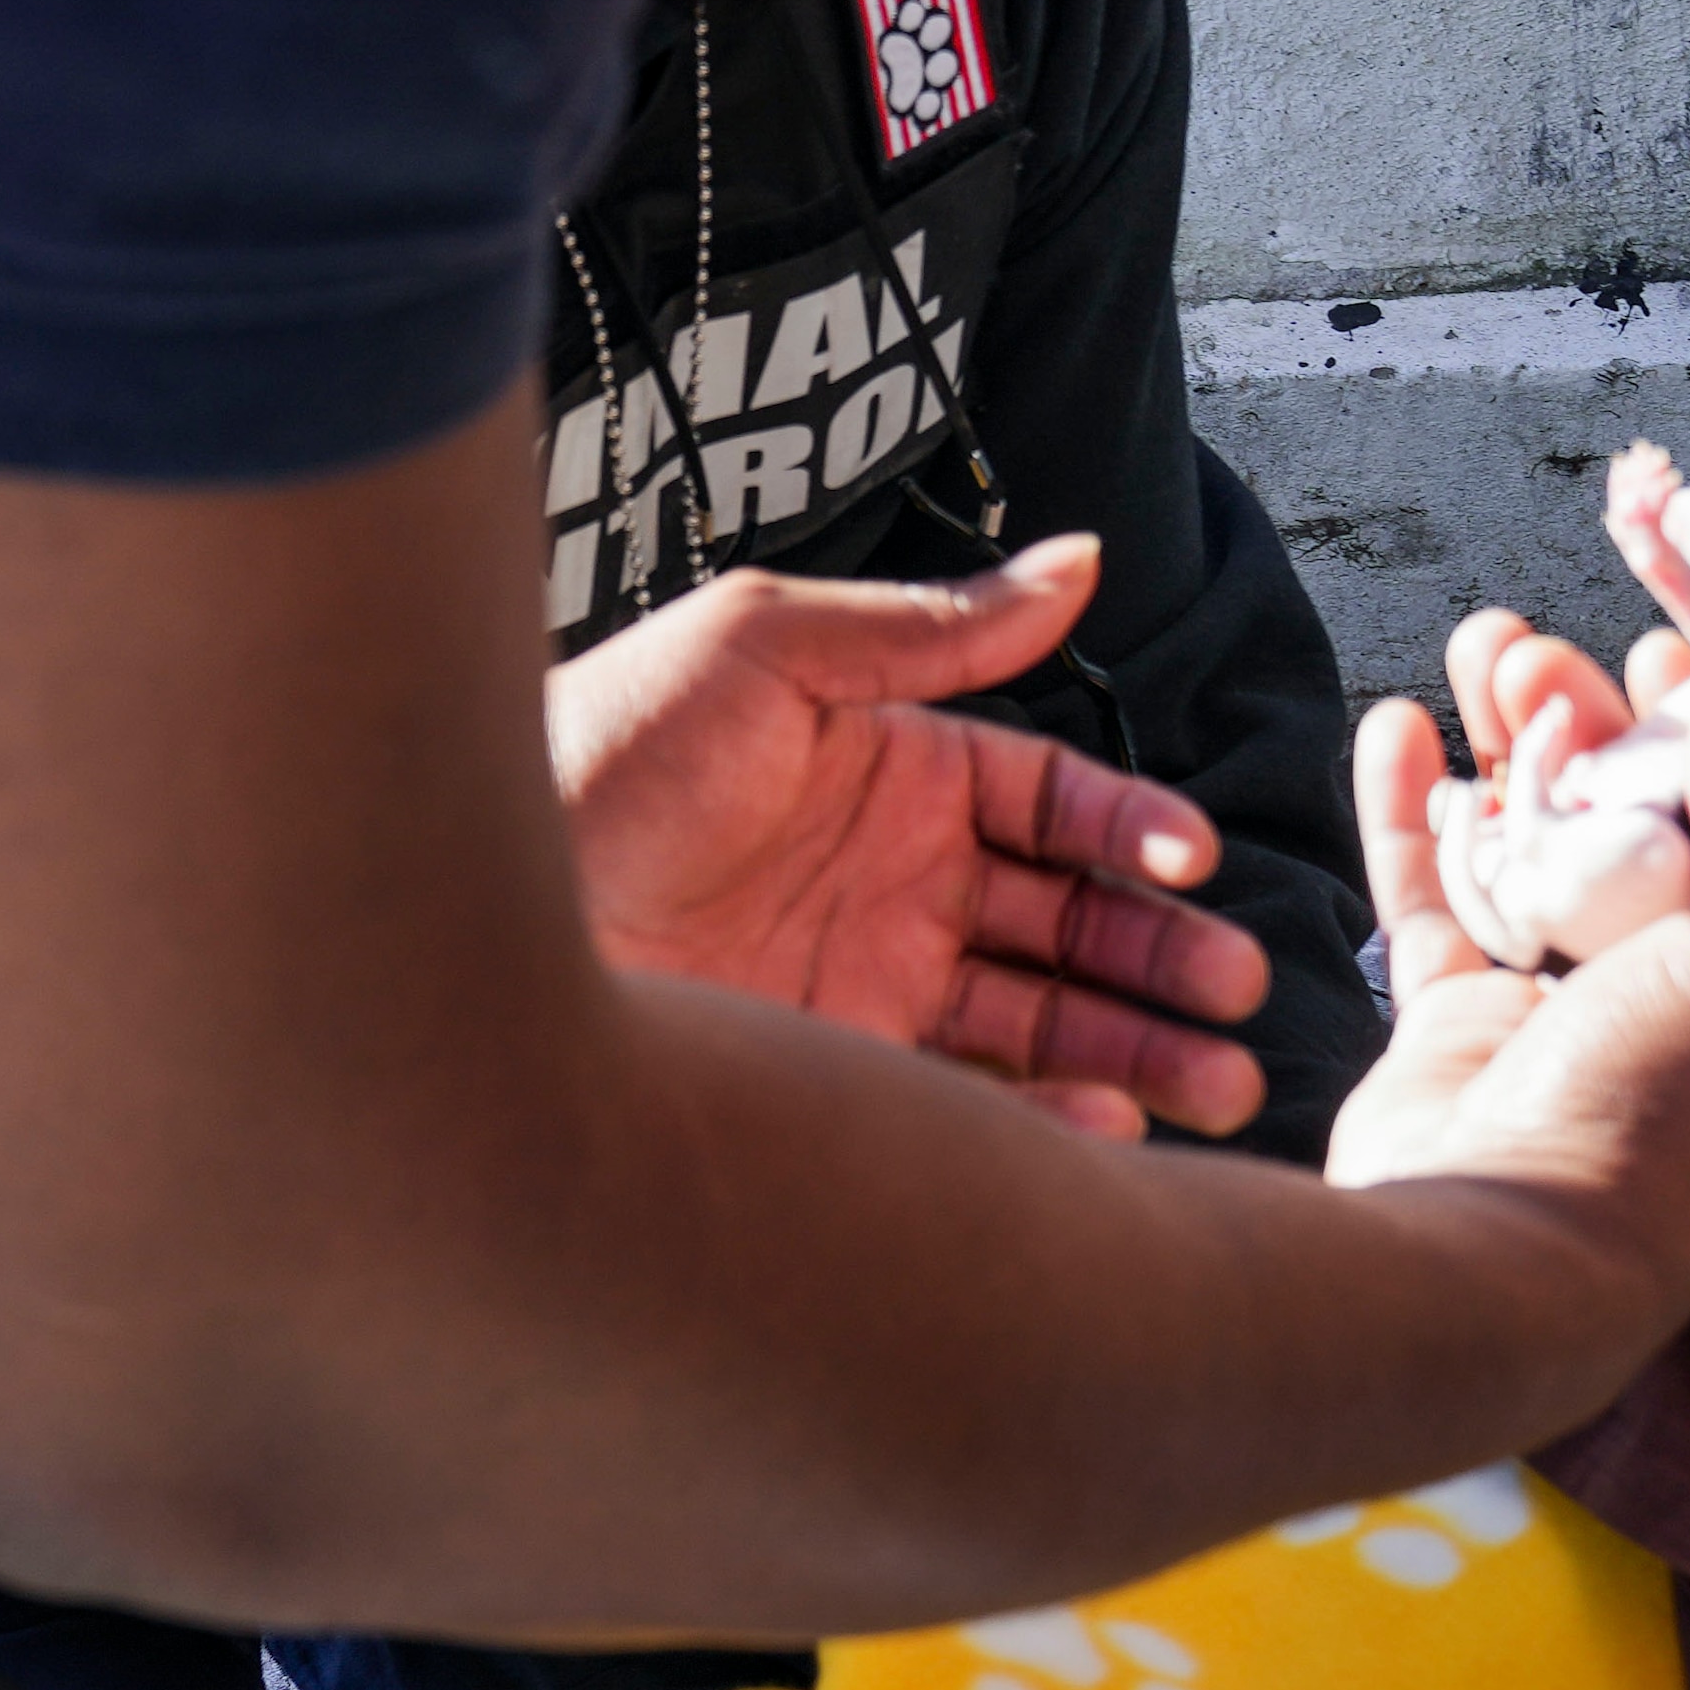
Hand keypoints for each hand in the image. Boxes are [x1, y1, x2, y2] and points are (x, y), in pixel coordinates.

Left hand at [551, 539, 1269, 1139]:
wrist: (449, 914)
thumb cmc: (594, 754)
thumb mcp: (763, 650)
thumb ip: (932, 626)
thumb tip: (1080, 559)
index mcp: (892, 775)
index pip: (1052, 804)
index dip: (1130, 832)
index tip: (1194, 860)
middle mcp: (890, 885)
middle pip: (1068, 924)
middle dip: (1163, 960)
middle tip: (1240, 995)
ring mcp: (862, 988)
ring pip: (1038, 1024)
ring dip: (1134, 1051)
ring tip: (1218, 1091)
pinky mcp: (825, 1080)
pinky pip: (963, 1105)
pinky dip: (1043, 1123)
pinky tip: (1104, 1130)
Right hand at [1324, 602, 1689, 1332]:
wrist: (1499, 1260)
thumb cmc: (1662, 1120)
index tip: (1678, 645)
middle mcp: (1686, 1011)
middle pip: (1644, 823)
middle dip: (1598, 720)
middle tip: (1552, 645)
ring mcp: (1565, 1022)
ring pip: (1536, 843)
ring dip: (1507, 741)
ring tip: (1477, 648)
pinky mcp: (1459, 1032)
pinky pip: (1436, 894)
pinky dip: (1414, 808)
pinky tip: (1396, 728)